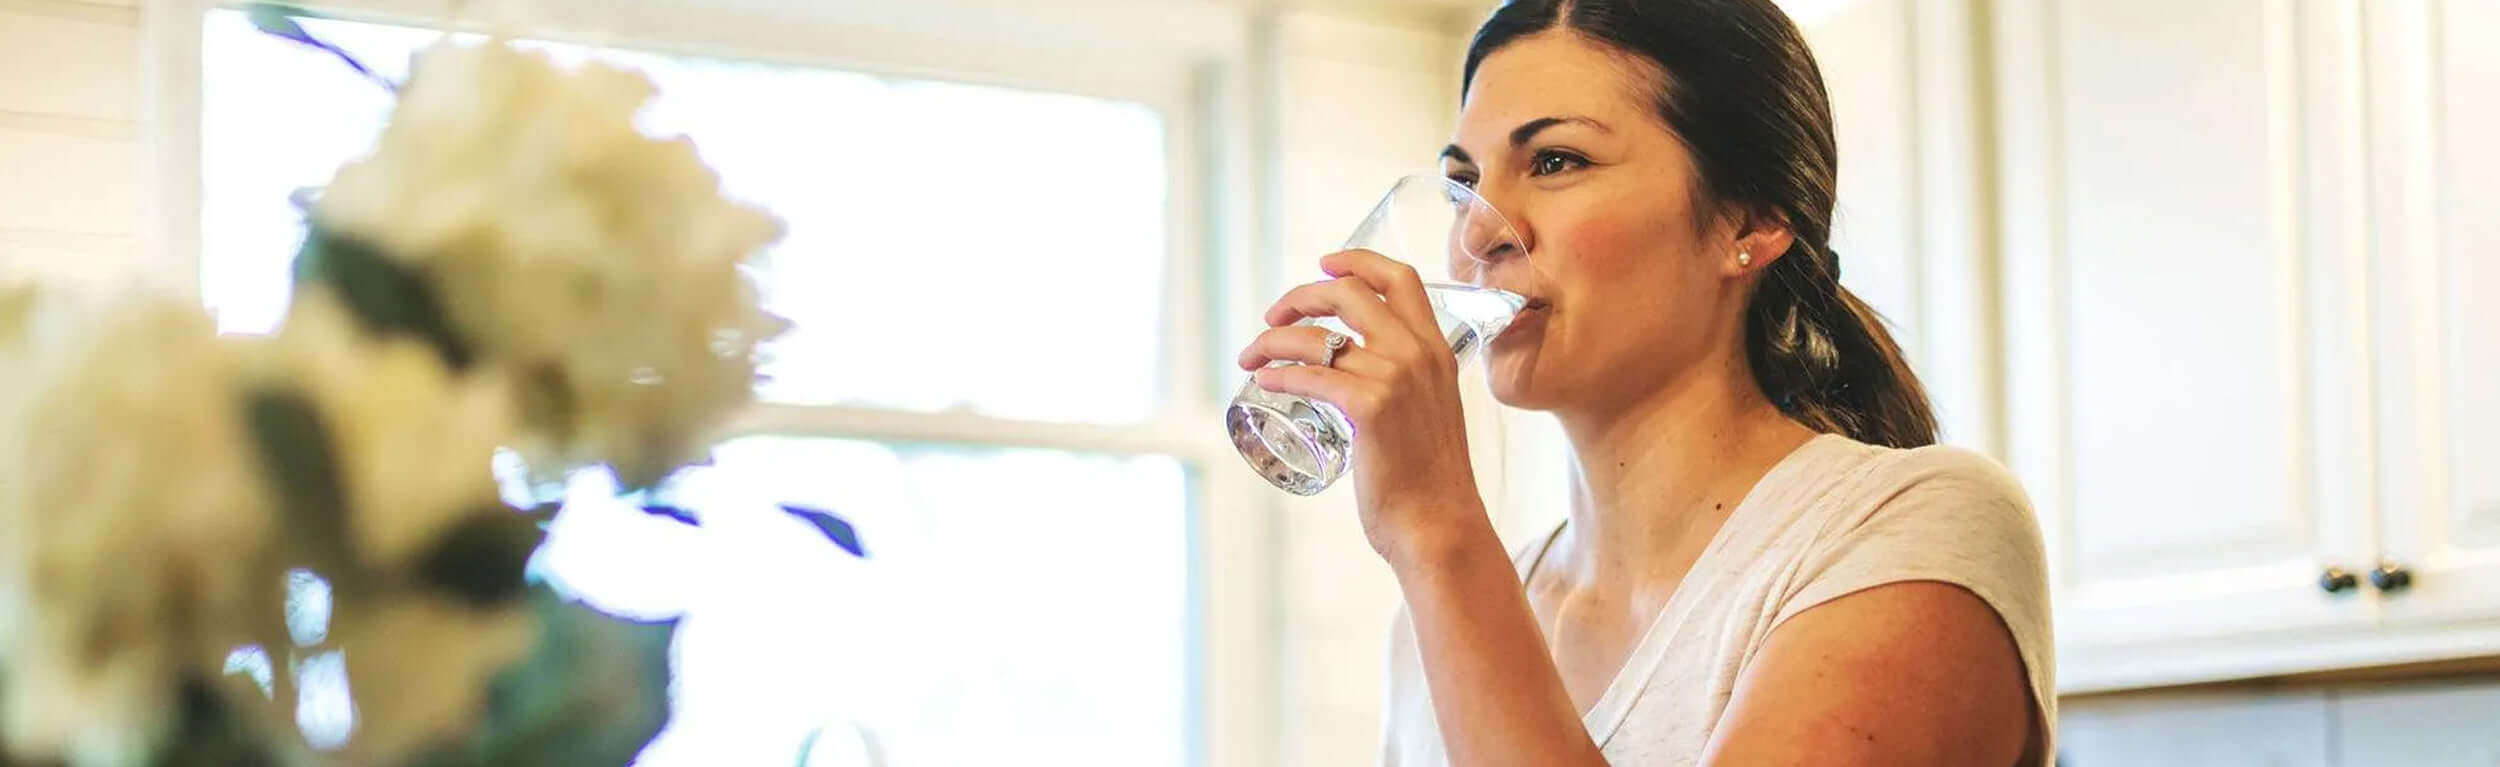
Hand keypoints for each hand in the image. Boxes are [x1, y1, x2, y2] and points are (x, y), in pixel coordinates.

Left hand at [1236, 249, 1487, 559]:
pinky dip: (1278, 374)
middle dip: (1300, 297)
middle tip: (1273, 317)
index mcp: (1438, 350)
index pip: (1400, 279)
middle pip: (1349, 293)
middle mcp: (1419, 354)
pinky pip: (1309, 375)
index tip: (1325, 264)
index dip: (1357, 262)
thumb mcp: (1431, 415)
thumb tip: (1366, 385)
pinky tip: (1263, 381)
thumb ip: (1410, 389)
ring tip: (1251, 356)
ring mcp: (1396, 378)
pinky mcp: (1370, 408)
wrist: (1441, 527)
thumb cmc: (1431, 484)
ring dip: (1272, 340)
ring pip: (1318, 336)